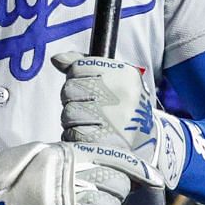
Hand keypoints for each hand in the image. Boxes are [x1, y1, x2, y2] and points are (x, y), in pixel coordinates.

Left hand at [53, 52, 193, 188]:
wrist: (147, 145)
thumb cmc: (124, 109)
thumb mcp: (114, 81)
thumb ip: (85, 65)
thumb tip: (58, 59)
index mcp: (125, 75)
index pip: (78, 68)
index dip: (77, 79)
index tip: (89, 90)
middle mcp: (121, 95)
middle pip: (70, 89)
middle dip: (74, 101)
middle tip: (91, 110)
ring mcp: (112, 120)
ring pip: (68, 113)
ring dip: (73, 121)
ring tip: (94, 125)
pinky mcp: (102, 143)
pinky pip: (71, 134)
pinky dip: (75, 137)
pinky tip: (92, 138)